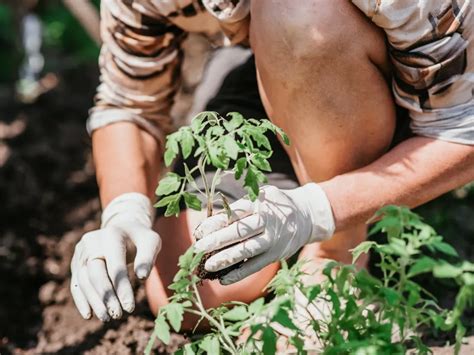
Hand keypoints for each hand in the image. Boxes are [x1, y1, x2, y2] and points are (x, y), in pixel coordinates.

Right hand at [70, 193, 160, 320]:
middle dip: (107, 297)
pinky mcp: (76, 262)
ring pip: (84, 280)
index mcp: (112, 235)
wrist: (123, 228)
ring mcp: (81, 252)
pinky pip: (76, 283)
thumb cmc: (140, 238)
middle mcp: (92, 242)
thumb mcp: (151, 242)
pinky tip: (89, 315)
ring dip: (94, 301)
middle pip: (96, 273)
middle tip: (118, 315)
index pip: (115, 266)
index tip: (130, 308)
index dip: (122, 288)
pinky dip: (82, 299)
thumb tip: (142, 277)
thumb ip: (147, 257)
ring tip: (107, 318)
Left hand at [194, 183, 334, 284]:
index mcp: (259, 203)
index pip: (234, 214)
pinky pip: (256, 266)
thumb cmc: (273, 206)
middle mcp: (267, 221)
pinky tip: (223, 279)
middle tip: (198, 248)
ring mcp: (273, 240)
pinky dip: (239, 273)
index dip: (215, 223)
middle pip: (240, 232)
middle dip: (217, 240)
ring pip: (248, 251)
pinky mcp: (276, 255)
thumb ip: (239, 208)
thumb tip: (210, 224)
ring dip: (226, 259)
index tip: (199, 231)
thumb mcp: (260, 196)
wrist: (306, 216)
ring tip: (208, 266)